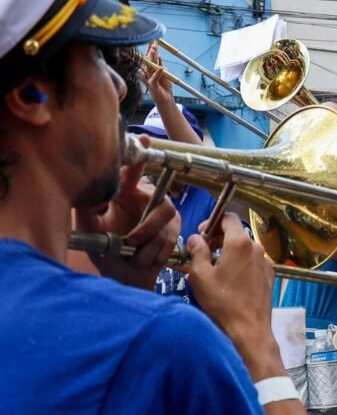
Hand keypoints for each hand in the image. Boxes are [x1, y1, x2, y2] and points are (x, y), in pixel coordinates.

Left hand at [73, 134, 179, 287]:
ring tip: (131, 253)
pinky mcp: (174, 232)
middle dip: (146, 228)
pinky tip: (141, 258)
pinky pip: (169, 241)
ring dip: (147, 245)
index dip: (141, 154)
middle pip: (162, 205)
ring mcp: (164, 217)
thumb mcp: (88, 228)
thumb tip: (85, 189)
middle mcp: (148, 200)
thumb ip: (84, 208)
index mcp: (126, 193)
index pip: (134, 171)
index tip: (145, 139)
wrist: (124, 275)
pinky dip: (151, 255)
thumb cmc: (105, 249)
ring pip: (165, 227)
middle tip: (130, 242)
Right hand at [143, 41, 174, 106]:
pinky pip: (154, 79)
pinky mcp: (153, 86)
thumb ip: (160, 66)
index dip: (151, 49)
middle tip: (152, 42)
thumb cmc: (164, 87)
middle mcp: (148, 74)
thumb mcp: (164, 74)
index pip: (150, 58)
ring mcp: (149, 79)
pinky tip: (161, 67)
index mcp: (150, 70)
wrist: (165, 100)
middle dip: (150, 51)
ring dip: (151, 59)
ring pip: (149, 67)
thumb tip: (158, 56)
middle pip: (148, 60)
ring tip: (154, 50)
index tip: (153, 41)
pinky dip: (158, 73)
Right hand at [186, 213, 279, 377]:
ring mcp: (265, 263)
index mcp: (240, 243)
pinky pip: (251, 263)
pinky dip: (239, 264)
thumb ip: (197, 251)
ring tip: (212, 268)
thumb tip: (195, 238)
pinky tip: (227, 280)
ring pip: (243, 249)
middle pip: (236, 233)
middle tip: (202, 252)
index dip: (212, 221)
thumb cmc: (222, 302)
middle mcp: (256, 248)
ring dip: (227, 252)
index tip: (201, 234)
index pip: (228, 217)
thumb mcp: (200, 275)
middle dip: (217, 238)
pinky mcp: (268, 277)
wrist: (249, 329)